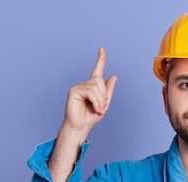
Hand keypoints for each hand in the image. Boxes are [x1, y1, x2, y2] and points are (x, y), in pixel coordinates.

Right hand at [49, 47, 116, 181]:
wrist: (81, 127)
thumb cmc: (91, 116)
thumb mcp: (104, 104)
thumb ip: (108, 91)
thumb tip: (114, 76)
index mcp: (92, 86)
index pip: (97, 70)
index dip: (100, 59)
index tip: (102, 48)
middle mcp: (85, 84)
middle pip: (100, 82)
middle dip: (104, 96)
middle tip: (102, 108)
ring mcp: (78, 86)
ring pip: (96, 87)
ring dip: (100, 101)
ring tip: (98, 110)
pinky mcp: (73, 91)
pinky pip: (90, 91)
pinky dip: (96, 101)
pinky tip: (94, 108)